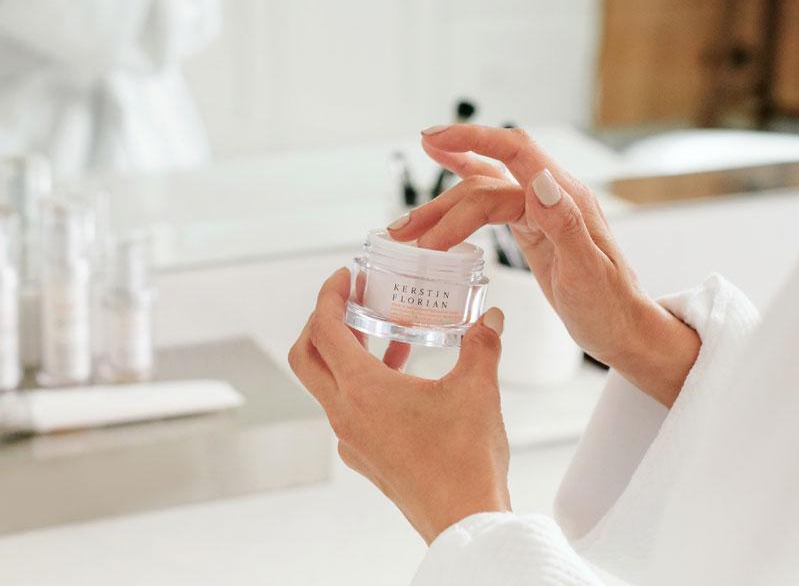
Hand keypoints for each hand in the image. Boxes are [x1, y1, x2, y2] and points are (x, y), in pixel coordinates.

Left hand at [289, 269, 510, 543]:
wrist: (465, 521)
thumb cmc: (466, 458)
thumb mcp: (478, 388)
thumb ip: (482, 343)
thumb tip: (491, 315)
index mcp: (362, 390)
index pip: (323, 330)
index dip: (328, 296)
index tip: (345, 277)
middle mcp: (345, 414)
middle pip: (307, 356)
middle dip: (322, 321)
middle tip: (350, 299)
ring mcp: (351, 438)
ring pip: (328, 383)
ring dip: (346, 351)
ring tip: (385, 330)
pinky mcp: (364, 456)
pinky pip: (348, 407)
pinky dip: (362, 381)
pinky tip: (402, 373)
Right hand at [387, 125, 700, 407]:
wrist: (624, 330)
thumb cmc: (611, 308)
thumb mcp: (589, 274)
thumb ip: (565, 225)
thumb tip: (540, 181)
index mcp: (566, 198)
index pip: (515, 151)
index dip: (474, 139)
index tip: (435, 140)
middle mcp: (550, 194)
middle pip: (485, 181)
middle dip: (441, 203)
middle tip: (404, 231)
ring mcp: (538, 207)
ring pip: (480, 191)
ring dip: (440, 206)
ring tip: (404, 228)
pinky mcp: (529, 223)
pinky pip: (489, 197)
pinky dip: (461, 183)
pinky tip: (443, 167)